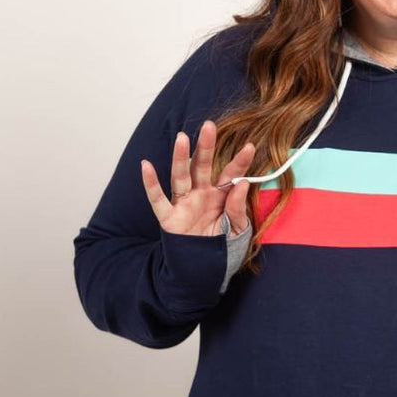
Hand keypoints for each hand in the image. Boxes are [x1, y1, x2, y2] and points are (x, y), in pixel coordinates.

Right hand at [141, 121, 254, 236]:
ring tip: (182, 137)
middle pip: (203, 166)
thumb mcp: (239, 230)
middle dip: (206, 147)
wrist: (205, 270)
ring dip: (181, 158)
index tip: (251, 147)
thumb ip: (239, 208)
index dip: (240, 162)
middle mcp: (201, 194)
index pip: (231, 174)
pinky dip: (151, 184)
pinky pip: (158, 199)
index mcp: (221, 196)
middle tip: (209, 126)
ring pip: (181, 176)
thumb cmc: (222, 247)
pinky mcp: (169, 218)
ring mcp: (184, 204)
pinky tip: (146, 166)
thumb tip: (242, 184)